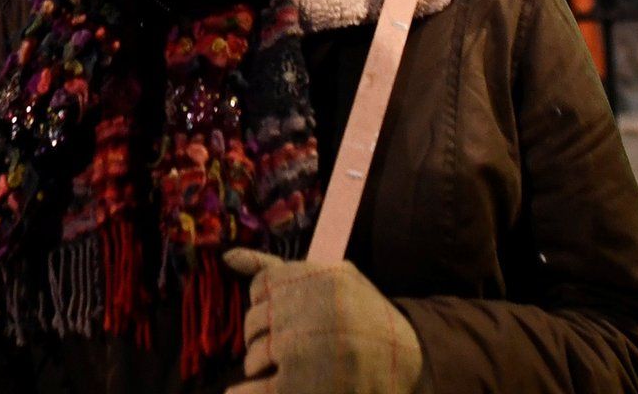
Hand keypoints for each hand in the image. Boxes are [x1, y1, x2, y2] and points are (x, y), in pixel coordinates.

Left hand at [222, 248, 422, 393]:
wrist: (410, 363)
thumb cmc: (365, 318)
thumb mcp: (334, 279)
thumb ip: (279, 268)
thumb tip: (227, 256)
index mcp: (318, 279)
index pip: (264, 286)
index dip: (272, 306)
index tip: (291, 317)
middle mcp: (310, 310)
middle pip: (255, 323)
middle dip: (267, 338)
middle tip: (296, 349)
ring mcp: (302, 350)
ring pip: (253, 356)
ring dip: (266, 367)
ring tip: (296, 370)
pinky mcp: (298, 387)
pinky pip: (252, 391)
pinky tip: (258, 390)